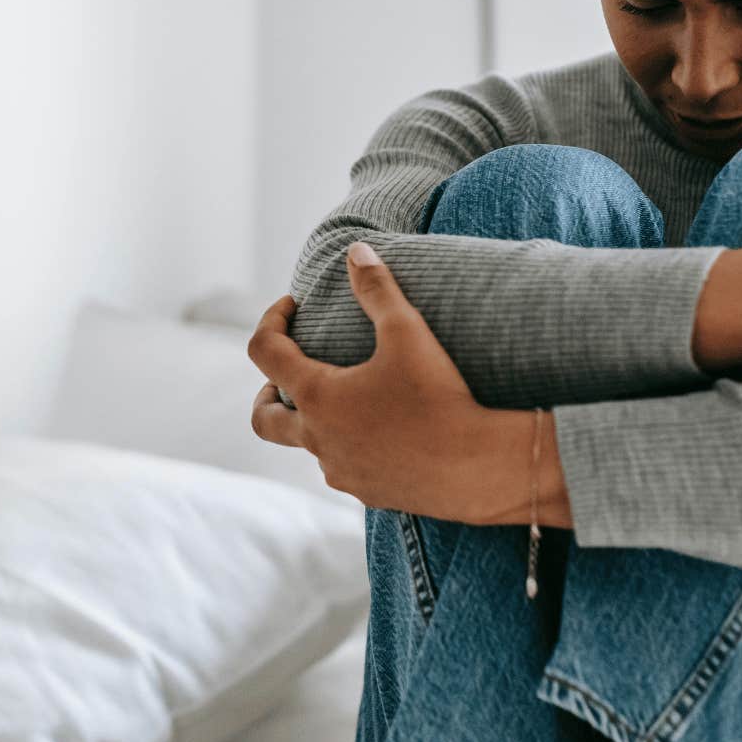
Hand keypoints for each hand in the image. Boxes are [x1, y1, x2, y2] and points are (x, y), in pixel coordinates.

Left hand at [246, 240, 516, 523]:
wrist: (478, 468)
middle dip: (268, 392)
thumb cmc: (439, 397)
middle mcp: (317, 439)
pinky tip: (381, 432)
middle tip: (288, 374)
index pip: (264, 351)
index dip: (271, 321)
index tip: (292, 307)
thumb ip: (377, 288)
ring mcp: (340, 470)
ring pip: (308, 444)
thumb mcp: (408, 331)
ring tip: (348, 399)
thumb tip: (355, 249)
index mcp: (317, 396)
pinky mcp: (367, 492)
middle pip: (263, 419)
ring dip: (315, 420)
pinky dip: (348, 445)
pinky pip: (343, 466)